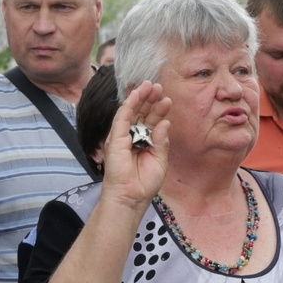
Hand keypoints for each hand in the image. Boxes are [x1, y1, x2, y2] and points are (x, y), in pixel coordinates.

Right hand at [100, 80, 170, 207]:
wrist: (131, 196)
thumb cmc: (144, 183)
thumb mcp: (160, 159)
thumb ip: (161, 140)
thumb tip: (165, 122)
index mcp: (145, 142)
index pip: (151, 122)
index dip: (159, 110)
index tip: (167, 100)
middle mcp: (133, 137)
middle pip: (142, 113)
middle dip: (150, 100)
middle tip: (159, 87)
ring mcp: (123, 136)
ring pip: (132, 112)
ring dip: (141, 98)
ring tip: (151, 86)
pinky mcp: (115, 138)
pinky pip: (122, 117)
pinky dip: (129, 104)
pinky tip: (137, 94)